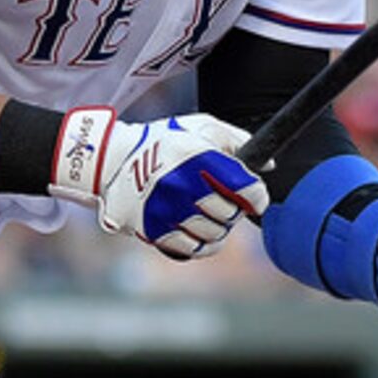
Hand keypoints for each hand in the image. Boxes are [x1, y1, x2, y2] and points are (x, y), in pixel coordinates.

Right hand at [47, 110, 267, 260]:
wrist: (110, 160)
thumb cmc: (162, 142)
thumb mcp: (198, 128)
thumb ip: (235, 140)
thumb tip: (268, 165)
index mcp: (194, 156)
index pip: (245, 188)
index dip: (257, 197)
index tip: (254, 199)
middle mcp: (180, 185)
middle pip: (230, 214)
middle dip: (232, 210)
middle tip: (222, 202)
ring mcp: (165, 210)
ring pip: (214, 234)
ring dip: (217, 228)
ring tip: (206, 214)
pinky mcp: (153, 230)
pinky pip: (193, 249)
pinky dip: (201, 243)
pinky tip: (197, 230)